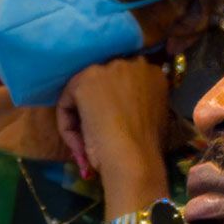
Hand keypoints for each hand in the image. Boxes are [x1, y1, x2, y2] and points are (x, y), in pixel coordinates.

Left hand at [57, 56, 172, 201]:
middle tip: (96, 136)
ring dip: (80, 119)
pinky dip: (68, 127)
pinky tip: (79, 145)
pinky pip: (67, 104)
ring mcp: (107, 70)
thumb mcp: (155, 118)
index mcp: (153, 73)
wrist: (134, 159)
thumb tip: (122, 110)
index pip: (124, 81)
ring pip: (82, 93)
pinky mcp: (83, 83)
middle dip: (95, 106)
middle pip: (102, 83)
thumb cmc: (148, 147)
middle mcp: (131, 64)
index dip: (117, 102)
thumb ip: (140, 104)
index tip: (115, 126)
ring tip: (86, 146)